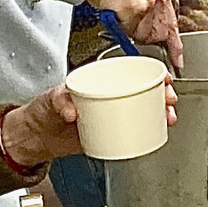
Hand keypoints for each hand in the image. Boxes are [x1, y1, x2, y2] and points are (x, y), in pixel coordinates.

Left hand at [1, 78, 178, 167]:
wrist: (38, 136)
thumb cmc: (44, 110)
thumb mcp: (51, 100)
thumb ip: (60, 101)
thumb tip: (72, 111)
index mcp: (98, 79)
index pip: (129, 70)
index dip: (150, 72)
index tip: (162, 76)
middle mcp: (108, 94)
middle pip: (143, 89)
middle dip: (161, 93)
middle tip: (169, 99)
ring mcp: (111, 112)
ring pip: (142, 109)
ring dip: (160, 111)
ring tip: (168, 117)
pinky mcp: (110, 131)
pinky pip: (134, 128)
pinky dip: (148, 129)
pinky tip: (158, 130)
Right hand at [87, 0, 182, 67]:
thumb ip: (151, 12)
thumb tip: (151, 32)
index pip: (173, 25)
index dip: (175, 47)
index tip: (177, 60)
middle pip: (160, 34)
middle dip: (147, 37)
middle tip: (134, 27)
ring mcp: (149, 3)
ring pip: (145, 35)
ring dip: (133, 32)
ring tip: (123, 16)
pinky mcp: (136, 8)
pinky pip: (131, 31)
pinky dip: (122, 28)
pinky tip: (118, 14)